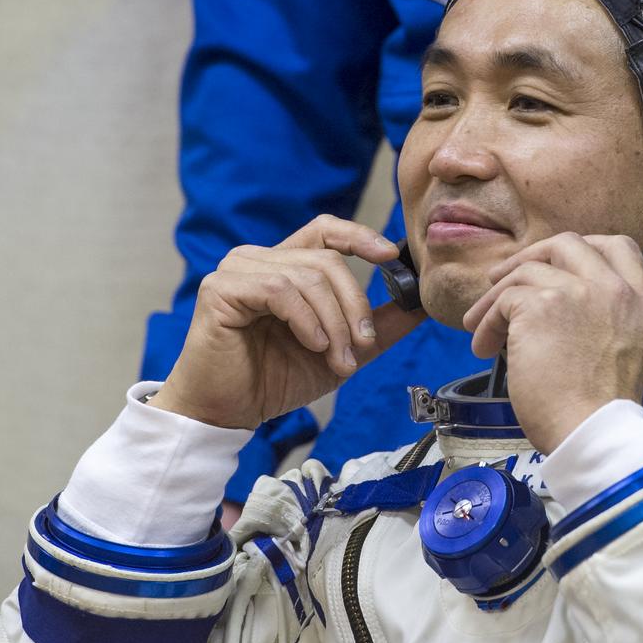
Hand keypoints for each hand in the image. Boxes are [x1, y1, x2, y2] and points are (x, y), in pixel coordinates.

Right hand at [149, 216, 424, 429]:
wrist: (230, 412)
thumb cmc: (275, 378)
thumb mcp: (341, 351)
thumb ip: (378, 326)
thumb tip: (421, 304)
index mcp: (284, 265)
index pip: (325, 230)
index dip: (359, 236)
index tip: (390, 255)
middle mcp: (259, 259)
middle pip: (326, 260)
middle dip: (354, 305)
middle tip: (361, 346)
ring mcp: (237, 270)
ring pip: (307, 277)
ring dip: (333, 323)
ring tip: (336, 359)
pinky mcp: (221, 289)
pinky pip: (279, 291)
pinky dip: (306, 320)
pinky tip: (312, 345)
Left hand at [462, 232, 642, 454]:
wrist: (592, 432)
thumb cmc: (599, 411)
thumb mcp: (625, 353)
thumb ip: (604, 320)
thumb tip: (560, 307)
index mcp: (641, 302)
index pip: (621, 248)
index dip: (585, 248)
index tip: (558, 263)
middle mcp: (614, 290)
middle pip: (568, 243)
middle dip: (532, 256)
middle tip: (506, 278)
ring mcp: (578, 292)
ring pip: (526, 271)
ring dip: (496, 298)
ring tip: (481, 326)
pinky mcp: (541, 305)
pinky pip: (503, 299)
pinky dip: (487, 322)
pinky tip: (484, 346)